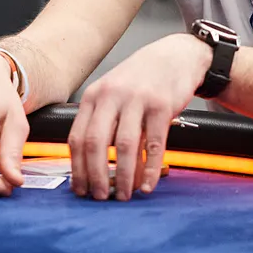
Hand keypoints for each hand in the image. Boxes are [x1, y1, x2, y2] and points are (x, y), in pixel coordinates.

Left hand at [68, 33, 206, 200]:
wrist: (176, 55)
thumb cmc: (141, 79)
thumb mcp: (112, 92)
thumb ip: (100, 120)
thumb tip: (90, 164)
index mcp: (94, 96)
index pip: (77, 137)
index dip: (77, 168)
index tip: (80, 189)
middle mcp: (112, 96)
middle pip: (96, 143)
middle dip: (96, 176)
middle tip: (100, 197)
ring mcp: (137, 100)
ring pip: (124, 146)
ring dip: (123, 176)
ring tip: (124, 195)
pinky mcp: (162, 106)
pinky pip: (154, 144)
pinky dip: (149, 169)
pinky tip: (147, 184)